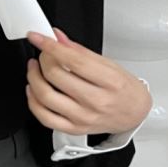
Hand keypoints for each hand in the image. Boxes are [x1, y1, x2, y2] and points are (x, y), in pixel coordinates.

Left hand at [25, 27, 151, 135]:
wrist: (134, 114)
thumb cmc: (124, 89)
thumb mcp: (109, 64)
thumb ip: (81, 51)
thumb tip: (59, 38)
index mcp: (110, 82)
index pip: (73, 60)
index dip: (50, 46)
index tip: (38, 37)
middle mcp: (96, 101)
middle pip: (56, 76)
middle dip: (43, 59)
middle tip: (44, 53)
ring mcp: (83, 117)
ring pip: (45, 96)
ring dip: (33, 77)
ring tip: (35, 68)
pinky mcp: (74, 128)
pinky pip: (44, 117)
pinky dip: (33, 101)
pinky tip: (34, 89)